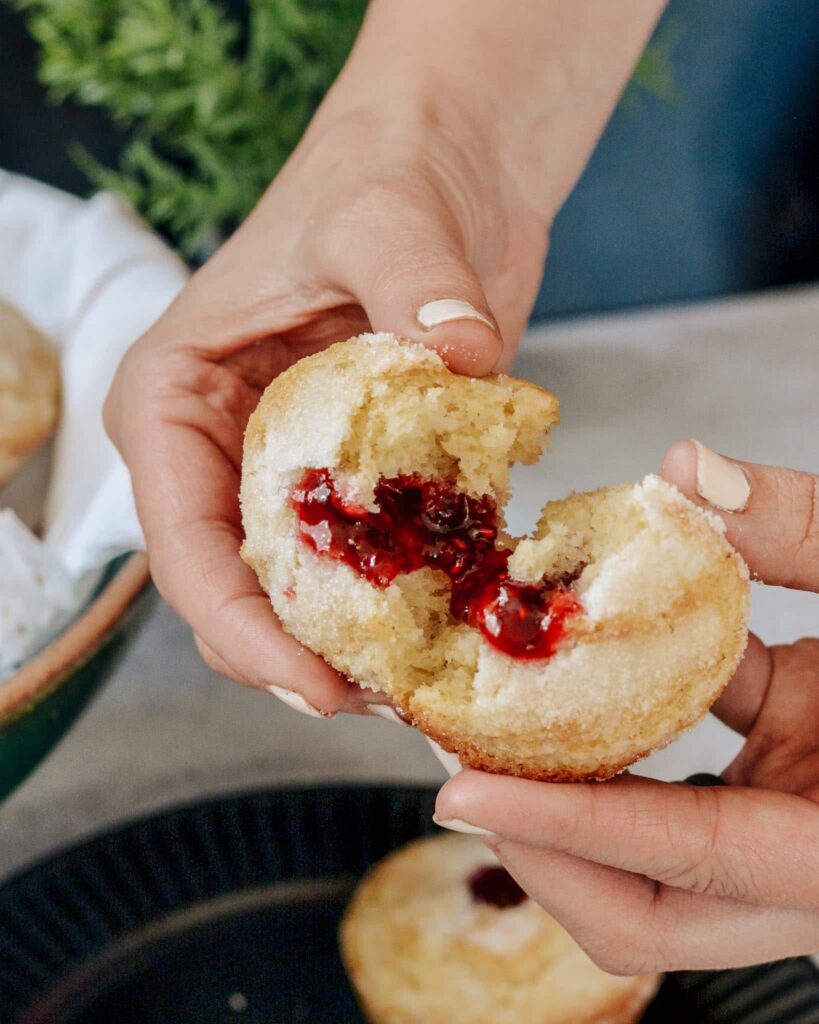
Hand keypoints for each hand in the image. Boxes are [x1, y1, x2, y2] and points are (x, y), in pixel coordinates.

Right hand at [104, 88, 544, 714]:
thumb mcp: (384, 216)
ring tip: (428, 690)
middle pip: (237, 588)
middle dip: (302, 657)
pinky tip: (462, 632)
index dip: (243, 629)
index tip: (319, 685)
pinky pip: (372, 558)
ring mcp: (289, 467)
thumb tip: (460, 352)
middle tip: (389, 704)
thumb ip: (415, 282)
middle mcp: (219, 447)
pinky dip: (410, 601)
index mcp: (175, 398)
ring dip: (357, 645)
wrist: (447, 165)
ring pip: (301, 590)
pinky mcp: (359, 474)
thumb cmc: (384, 170)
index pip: (184, 541)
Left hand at [435, 440, 818, 971]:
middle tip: (456, 758)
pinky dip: (620, 731)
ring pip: (648, 859)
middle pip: (643, 908)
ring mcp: (791, 830)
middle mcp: (811, 863)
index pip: (688, 856)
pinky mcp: (783, 783)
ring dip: (562, 790)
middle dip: (539, 843)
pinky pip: (681, 778)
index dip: (567, 832)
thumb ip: (813, 532)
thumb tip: (688, 471)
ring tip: (486, 711)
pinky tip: (577, 662)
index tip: (459, 795)